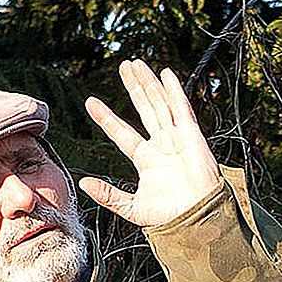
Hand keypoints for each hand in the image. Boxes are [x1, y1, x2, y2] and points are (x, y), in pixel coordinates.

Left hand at [82, 58, 223, 227]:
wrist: (197, 217)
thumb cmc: (171, 215)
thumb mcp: (132, 207)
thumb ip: (108, 195)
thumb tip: (83, 183)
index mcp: (146, 160)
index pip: (122, 133)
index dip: (107, 117)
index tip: (91, 102)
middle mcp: (161, 145)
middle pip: (144, 109)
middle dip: (133, 87)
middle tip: (123, 67)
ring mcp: (177, 137)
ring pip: (159, 103)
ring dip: (147, 83)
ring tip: (135, 64)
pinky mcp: (191, 135)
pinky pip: (181, 108)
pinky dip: (174, 91)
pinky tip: (165, 74)